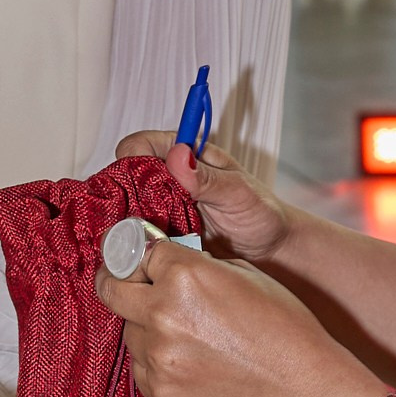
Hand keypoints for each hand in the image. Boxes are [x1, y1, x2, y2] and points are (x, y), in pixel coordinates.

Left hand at [95, 242, 381, 396]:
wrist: (300, 388)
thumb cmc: (283, 328)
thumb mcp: (244, 274)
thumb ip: (198, 266)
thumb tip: (169, 264)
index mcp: (185, 275)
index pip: (140, 252)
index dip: (146, 256)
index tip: (143, 262)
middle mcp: (162, 312)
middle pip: (111, 288)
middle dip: (121, 283)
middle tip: (130, 286)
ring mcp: (158, 356)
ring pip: (130, 331)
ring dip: (147, 329)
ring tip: (189, 338)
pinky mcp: (160, 392)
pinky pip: (142, 368)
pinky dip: (158, 364)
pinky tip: (193, 365)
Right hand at [114, 132, 293, 262]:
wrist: (272, 251)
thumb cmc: (261, 213)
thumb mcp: (238, 193)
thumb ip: (207, 178)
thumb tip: (177, 155)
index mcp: (186, 155)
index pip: (142, 145)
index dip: (131, 157)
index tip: (132, 177)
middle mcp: (169, 179)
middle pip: (127, 178)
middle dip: (123, 195)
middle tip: (134, 216)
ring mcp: (163, 208)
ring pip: (128, 208)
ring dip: (127, 222)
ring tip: (137, 237)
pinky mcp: (163, 235)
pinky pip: (140, 235)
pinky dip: (136, 242)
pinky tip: (140, 252)